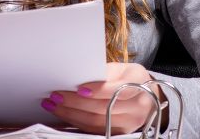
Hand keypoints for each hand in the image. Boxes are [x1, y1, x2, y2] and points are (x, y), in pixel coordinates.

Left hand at [41, 62, 162, 133]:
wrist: (146, 95)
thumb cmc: (128, 77)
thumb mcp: (120, 68)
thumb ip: (103, 73)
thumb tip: (75, 77)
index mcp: (139, 81)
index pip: (118, 89)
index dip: (98, 91)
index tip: (78, 89)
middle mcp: (139, 104)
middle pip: (104, 107)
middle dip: (76, 103)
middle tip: (56, 96)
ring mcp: (132, 121)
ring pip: (97, 121)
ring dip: (71, 114)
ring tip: (53, 106)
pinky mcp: (122, 132)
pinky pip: (96, 129)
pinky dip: (77, 123)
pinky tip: (64, 116)